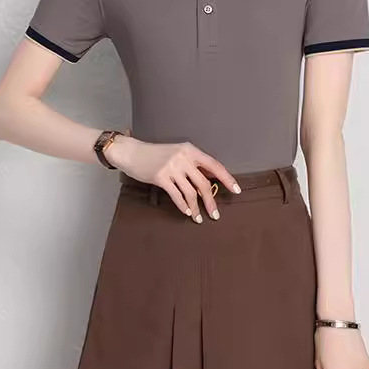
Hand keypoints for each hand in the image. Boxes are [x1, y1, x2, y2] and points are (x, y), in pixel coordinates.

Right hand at [105, 135, 239, 221]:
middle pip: (204, 183)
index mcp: (190, 150)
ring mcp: (172, 167)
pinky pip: (177, 196)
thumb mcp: (177, 153)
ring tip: (199, 218)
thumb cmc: (155, 154)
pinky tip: (188, 213)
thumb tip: (210, 180)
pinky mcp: (161, 177)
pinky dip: (184, 206)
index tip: (236, 190)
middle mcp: (183, 157)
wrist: (132, 152)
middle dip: (211, 201)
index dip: (227, 178)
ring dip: (197, 207)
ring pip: (191, 192)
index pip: (214, 165)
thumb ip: (192, 164)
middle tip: (216, 214)